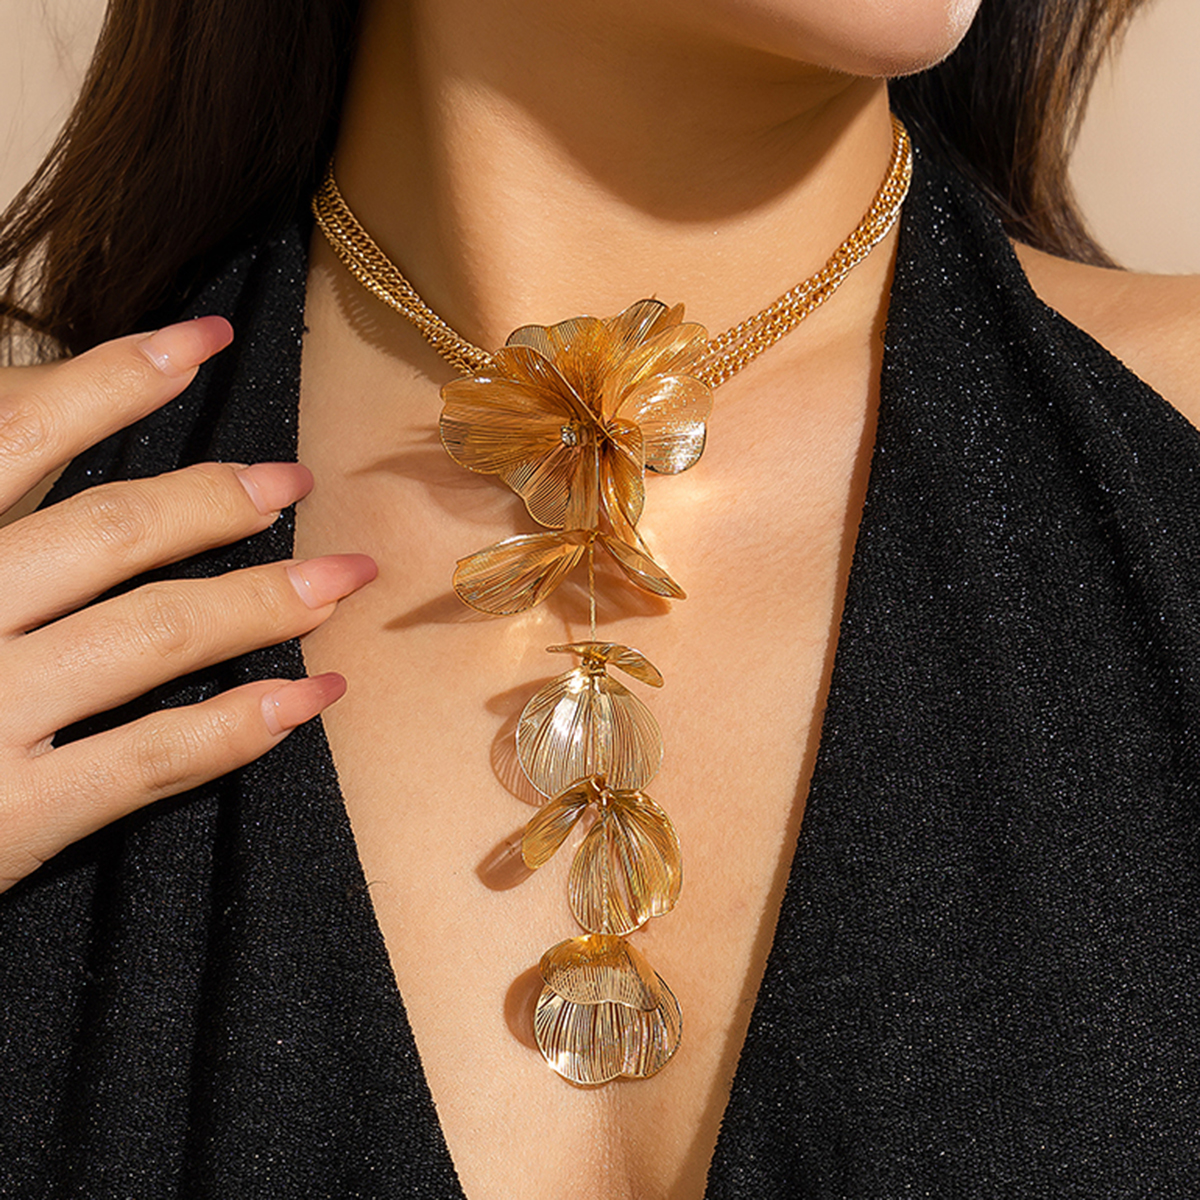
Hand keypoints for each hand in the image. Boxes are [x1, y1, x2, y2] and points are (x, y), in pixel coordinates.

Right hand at [0, 316, 375, 891]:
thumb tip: (43, 422)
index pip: (16, 435)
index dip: (114, 377)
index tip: (200, 339)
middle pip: (109, 531)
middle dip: (213, 499)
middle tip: (292, 480)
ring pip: (152, 635)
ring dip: (262, 602)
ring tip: (341, 579)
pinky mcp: (11, 815)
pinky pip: (152, 757)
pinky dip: (241, 725)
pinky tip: (309, 697)